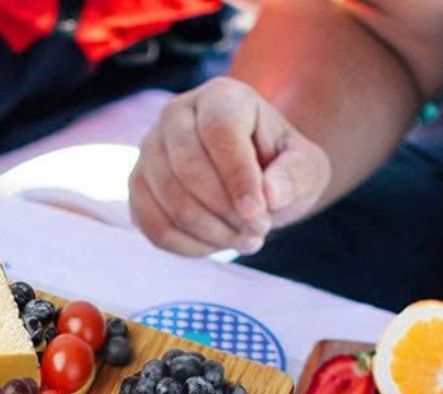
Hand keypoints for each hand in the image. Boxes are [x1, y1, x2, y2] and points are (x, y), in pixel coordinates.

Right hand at [129, 78, 330, 255]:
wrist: (250, 180)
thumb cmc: (279, 168)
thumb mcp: (305, 167)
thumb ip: (296, 175)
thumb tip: (270, 194)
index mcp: (220, 97)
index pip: (219, 131)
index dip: (238, 176)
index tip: (260, 214)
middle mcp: (174, 115)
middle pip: (187, 168)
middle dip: (225, 211)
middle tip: (258, 232)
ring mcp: (149, 153)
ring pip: (170, 202)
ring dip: (211, 233)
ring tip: (243, 240)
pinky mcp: (137, 189)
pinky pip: (155, 227)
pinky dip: (189, 246)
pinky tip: (216, 245)